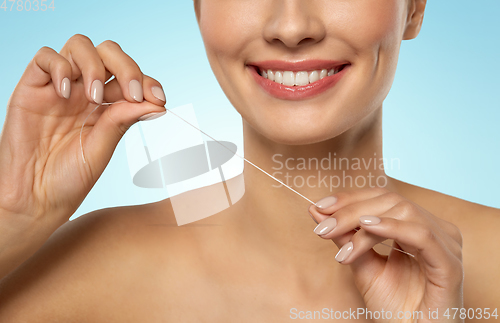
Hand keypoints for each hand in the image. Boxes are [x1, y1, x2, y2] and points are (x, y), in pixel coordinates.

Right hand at [0, 34, 166, 221]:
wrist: (34, 198)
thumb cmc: (69, 178)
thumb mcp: (102, 148)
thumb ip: (122, 121)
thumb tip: (157, 103)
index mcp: (107, 106)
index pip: (131, 78)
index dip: (147, 81)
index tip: (159, 98)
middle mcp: (85, 91)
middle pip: (109, 53)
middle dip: (127, 67)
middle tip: (132, 93)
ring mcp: (59, 87)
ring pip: (80, 46)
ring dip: (94, 65)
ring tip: (95, 97)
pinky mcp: (32, 87)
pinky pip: (45, 56)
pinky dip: (59, 66)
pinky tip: (65, 93)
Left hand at [309, 188, 463, 321]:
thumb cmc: (394, 308)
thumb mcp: (362, 265)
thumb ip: (344, 237)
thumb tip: (316, 209)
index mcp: (416, 227)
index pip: (383, 199)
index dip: (351, 198)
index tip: (320, 205)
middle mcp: (435, 230)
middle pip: (391, 201)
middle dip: (351, 210)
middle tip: (323, 225)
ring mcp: (446, 245)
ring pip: (404, 212)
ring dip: (363, 222)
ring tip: (338, 238)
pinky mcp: (449, 264)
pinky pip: (422, 235)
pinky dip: (392, 227)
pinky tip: (367, 228)